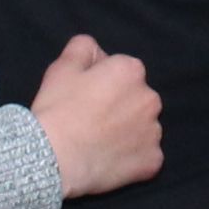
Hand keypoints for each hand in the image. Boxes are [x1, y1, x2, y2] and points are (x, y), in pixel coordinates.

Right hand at [32, 33, 163, 197]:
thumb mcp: (62, 67)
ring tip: (100, 143)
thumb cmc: (58, 110)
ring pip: (143, 128)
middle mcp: (150, 98)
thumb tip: (98, 51)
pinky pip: (146, 157)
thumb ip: (83, 48)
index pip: (122, 71)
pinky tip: (110, 161)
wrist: (55, 158)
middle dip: (120, 106)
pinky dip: (133, 159)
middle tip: (92, 121)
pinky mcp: (153, 161)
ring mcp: (154, 132)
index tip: (85, 97)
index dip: (103, 82)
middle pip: (136, 99)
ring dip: (128, 132)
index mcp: (131, 71)